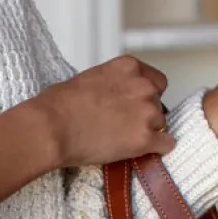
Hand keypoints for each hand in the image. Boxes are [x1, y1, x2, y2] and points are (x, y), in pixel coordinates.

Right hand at [37, 55, 175, 168]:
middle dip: (144, 113)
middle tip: (123, 124)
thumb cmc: (59, 104)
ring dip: (147, 131)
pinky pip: (166, 144)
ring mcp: (146, 113)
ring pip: (161, 124)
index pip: (157, 81)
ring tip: (122, 139)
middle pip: (158, 103)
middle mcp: (143, 87)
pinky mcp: (145, 139)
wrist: (51, 127)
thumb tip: (115, 96)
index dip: (145, 95)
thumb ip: (112, 83)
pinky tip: (140, 151)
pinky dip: (156, 148)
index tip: (134, 104)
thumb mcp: (90, 78)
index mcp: (129, 67)